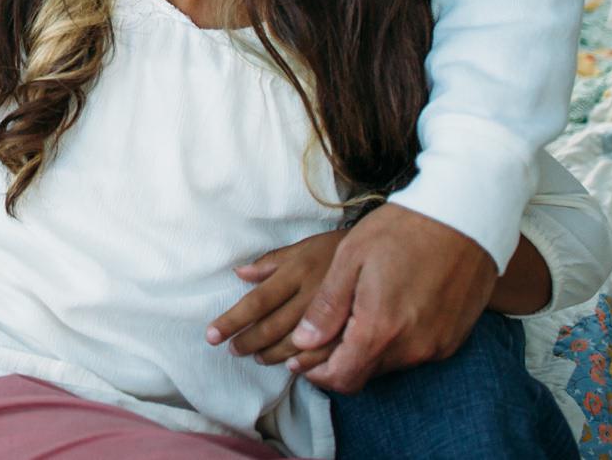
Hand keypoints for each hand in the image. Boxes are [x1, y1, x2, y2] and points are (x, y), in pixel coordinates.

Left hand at [207, 228, 346, 367]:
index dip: (233, 320)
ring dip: (274, 354)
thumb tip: (240, 274)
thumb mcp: (307, 245)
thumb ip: (274, 261)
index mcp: (300, 271)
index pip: (258, 301)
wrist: (399, 247)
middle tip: (233, 350)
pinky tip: (293, 367)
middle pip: (274, 326)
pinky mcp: (359, 331)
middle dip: (249, 341)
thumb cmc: (347, 245)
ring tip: (257, 358)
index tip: (212, 335)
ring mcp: (338, 315)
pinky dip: (307, 364)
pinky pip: (328, 355)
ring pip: (298, 345)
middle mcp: (315, 294)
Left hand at [289, 203, 496, 392]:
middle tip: (326, 332)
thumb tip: (302, 341)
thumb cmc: (402, 230)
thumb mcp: (351, 258)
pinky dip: (396, 341)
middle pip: (365, 373)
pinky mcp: (453, 339)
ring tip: (357, 315)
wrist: (463, 217)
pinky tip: (390, 311)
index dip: (318, 373)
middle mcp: (412, 348)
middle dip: (340, 360)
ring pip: (390, 363)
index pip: (343, 378)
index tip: (302, 357)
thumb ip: (327, 306)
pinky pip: (415, 353)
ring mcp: (436, 346)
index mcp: (381, 329)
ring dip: (369, 349)